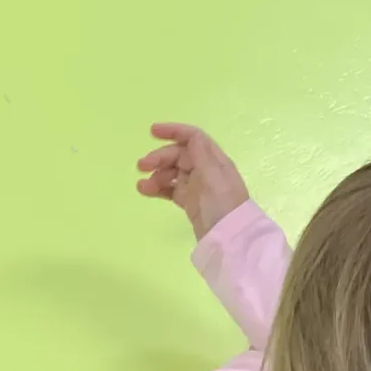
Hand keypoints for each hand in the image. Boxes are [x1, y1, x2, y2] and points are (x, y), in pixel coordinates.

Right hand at [137, 124, 249, 240]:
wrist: (230, 239)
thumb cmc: (223, 205)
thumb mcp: (214, 177)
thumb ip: (201, 156)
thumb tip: (192, 136)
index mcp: (213, 160)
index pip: (193, 138)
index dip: (173, 131)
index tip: (152, 131)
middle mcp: (205, 170)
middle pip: (178, 155)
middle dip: (160, 157)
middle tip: (141, 166)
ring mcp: (197, 186)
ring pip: (172, 172)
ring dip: (156, 174)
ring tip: (142, 185)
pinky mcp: (190, 202)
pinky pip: (171, 189)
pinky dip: (158, 188)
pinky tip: (145, 190)